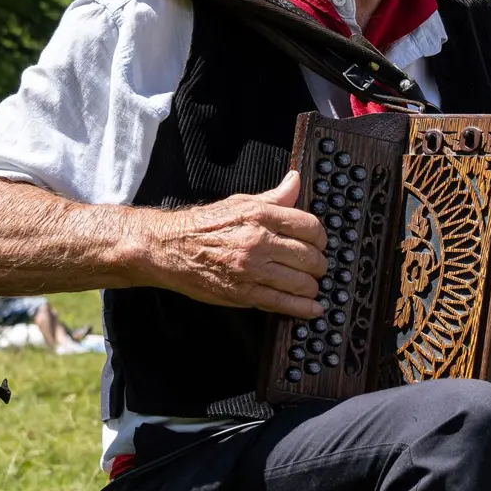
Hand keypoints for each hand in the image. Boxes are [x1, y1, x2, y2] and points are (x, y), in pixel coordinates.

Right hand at [151, 171, 327, 316]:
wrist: (168, 248)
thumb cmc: (205, 225)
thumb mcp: (241, 203)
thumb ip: (274, 197)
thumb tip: (296, 180)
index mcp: (260, 216)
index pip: (310, 227)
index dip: (321, 237)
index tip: (320, 243)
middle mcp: (259, 242)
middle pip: (310, 257)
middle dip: (319, 264)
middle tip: (316, 266)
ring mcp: (252, 271)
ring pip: (302, 283)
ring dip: (312, 286)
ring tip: (310, 285)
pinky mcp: (244, 295)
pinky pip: (283, 304)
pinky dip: (303, 309)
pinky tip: (312, 309)